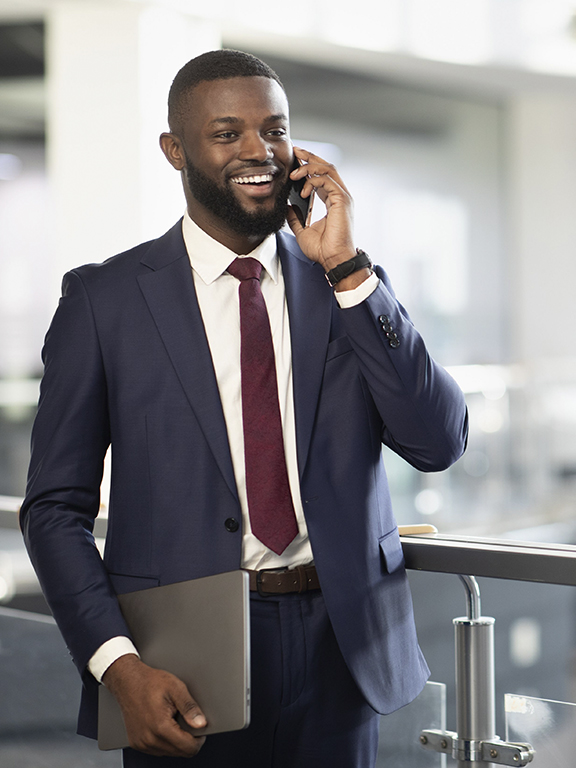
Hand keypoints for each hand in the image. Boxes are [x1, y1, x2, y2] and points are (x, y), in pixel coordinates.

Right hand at [102, 654, 206, 756]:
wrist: (128, 681)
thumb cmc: (150, 682)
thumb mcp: (176, 688)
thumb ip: (190, 707)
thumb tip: (201, 723)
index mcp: (160, 726)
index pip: (188, 748)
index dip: (199, 739)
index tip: (200, 729)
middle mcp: (149, 739)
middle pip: (180, 752)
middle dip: (188, 739)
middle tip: (186, 720)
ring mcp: (141, 743)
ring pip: (169, 753)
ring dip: (176, 741)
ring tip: (172, 719)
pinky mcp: (137, 744)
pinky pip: (158, 750)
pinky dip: (165, 741)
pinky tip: (162, 724)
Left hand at [286, 146, 355, 272]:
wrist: (333, 260)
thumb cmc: (322, 249)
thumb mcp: (302, 231)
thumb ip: (296, 218)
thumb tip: (288, 206)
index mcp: (332, 200)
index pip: (321, 176)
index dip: (308, 166)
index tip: (294, 160)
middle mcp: (339, 195)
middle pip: (326, 166)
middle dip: (310, 157)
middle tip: (295, 150)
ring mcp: (342, 197)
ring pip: (328, 169)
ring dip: (309, 167)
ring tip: (294, 171)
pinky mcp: (342, 200)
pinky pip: (327, 181)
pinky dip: (313, 181)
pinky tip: (302, 188)